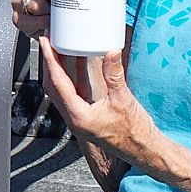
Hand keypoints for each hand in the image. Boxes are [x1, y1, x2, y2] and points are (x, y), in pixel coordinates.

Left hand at [37, 39, 169, 177]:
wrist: (143, 150)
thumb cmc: (134, 133)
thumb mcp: (124, 100)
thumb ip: (114, 75)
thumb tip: (111, 52)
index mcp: (79, 116)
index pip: (57, 83)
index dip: (50, 60)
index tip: (46, 42)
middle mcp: (74, 119)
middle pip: (53, 86)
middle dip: (50, 62)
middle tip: (50, 41)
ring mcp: (79, 119)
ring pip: (61, 90)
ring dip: (59, 69)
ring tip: (60, 48)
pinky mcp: (86, 116)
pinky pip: (73, 93)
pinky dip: (71, 76)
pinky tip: (78, 64)